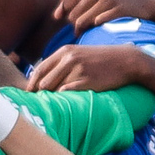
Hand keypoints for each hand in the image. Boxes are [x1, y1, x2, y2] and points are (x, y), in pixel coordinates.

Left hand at [26, 44, 148, 92]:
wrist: (126, 61)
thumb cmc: (99, 60)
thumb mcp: (78, 54)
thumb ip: (59, 64)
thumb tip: (39, 81)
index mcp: (64, 51)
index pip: (39, 71)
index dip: (31, 85)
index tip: (28, 95)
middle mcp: (69, 59)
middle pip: (43, 83)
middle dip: (40, 94)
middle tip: (40, 103)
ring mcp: (78, 70)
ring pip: (54, 90)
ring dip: (53, 98)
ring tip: (56, 102)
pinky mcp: (87, 81)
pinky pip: (67, 94)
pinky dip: (65, 99)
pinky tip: (69, 101)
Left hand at [55, 0, 154, 35]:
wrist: (145, 3)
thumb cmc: (115, 2)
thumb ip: (74, 1)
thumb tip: (55, 15)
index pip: (65, 6)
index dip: (68, 17)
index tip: (76, 22)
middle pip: (71, 16)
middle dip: (76, 25)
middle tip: (86, 28)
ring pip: (80, 22)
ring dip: (84, 30)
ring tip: (92, 30)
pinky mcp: (116, 8)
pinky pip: (95, 24)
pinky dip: (96, 29)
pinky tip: (102, 28)